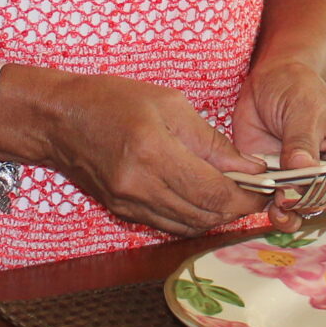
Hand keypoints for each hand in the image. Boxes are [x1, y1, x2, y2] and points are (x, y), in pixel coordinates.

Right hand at [11, 69, 266, 236]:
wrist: (60, 119)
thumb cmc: (112, 100)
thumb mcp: (169, 104)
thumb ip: (211, 141)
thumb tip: (249, 167)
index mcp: (152, 152)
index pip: (213, 191)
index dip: (246, 195)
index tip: (265, 185)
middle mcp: (139, 185)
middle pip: (204, 215)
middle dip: (236, 207)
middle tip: (255, 191)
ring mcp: (129, 204)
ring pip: (188, 226)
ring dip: (216, 215)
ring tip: (233, 194)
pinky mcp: (123, 212)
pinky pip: (169, 223)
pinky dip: (192, 216)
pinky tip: (202, 197)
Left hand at [231, 59, 325, 222]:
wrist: (266, 83)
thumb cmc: (298, 88)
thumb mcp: (306, 107)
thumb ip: (303, 140)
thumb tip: (301, 168)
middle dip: (321, 200)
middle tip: (299, 187)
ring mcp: (309, 182)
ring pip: (311, 212)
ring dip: (296, 212)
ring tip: (281, 199)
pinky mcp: (282, 186)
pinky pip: (283, 211)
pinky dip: (276, 211)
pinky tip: (269, 202)